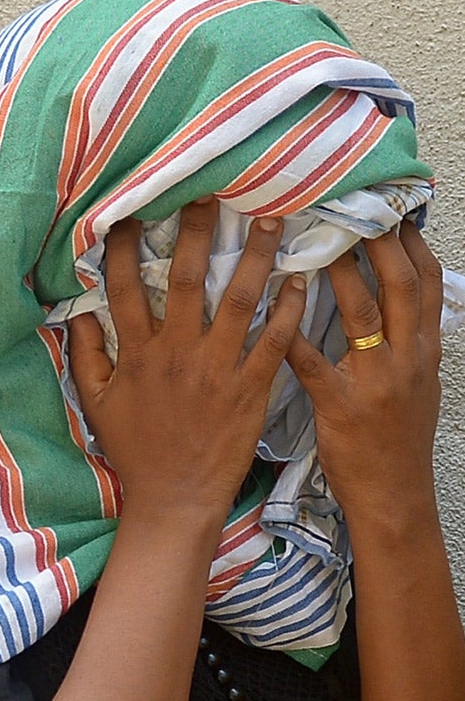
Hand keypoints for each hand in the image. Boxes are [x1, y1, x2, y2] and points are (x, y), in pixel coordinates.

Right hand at [67, 200, 305, 530]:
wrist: (174, 497)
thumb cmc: (134, 450)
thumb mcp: (97, 404)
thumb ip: (86, 355)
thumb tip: (75, 313)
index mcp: (137, 354)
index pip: (125, 289)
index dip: (124, 248)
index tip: (131, 212)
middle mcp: (177, 353)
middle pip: (187, 280)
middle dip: (197, 232)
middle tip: (211, 192)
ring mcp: (217, 368)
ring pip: (239, 299)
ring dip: (255, 256)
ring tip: (270, 219)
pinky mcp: (251, 387)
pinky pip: (275, 340)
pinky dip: (289, 309)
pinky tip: (300, 280)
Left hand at [287, 224, 445, 528]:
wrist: (394, 493)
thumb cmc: (396, 435)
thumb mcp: (417, 381)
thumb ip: (406, 339)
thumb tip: (393, 296)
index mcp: (425, 349)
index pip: (426, 283)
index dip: (411, 244)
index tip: (390, 210)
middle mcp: (408, 357)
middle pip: (401, 286)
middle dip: (381, 243)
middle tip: (352, 207)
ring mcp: (376, 380)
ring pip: (363, 315)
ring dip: (340, 275)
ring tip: (316, 241)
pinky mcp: (341, 405)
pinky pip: (312, 363)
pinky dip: (292, 333)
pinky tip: (273, 307)